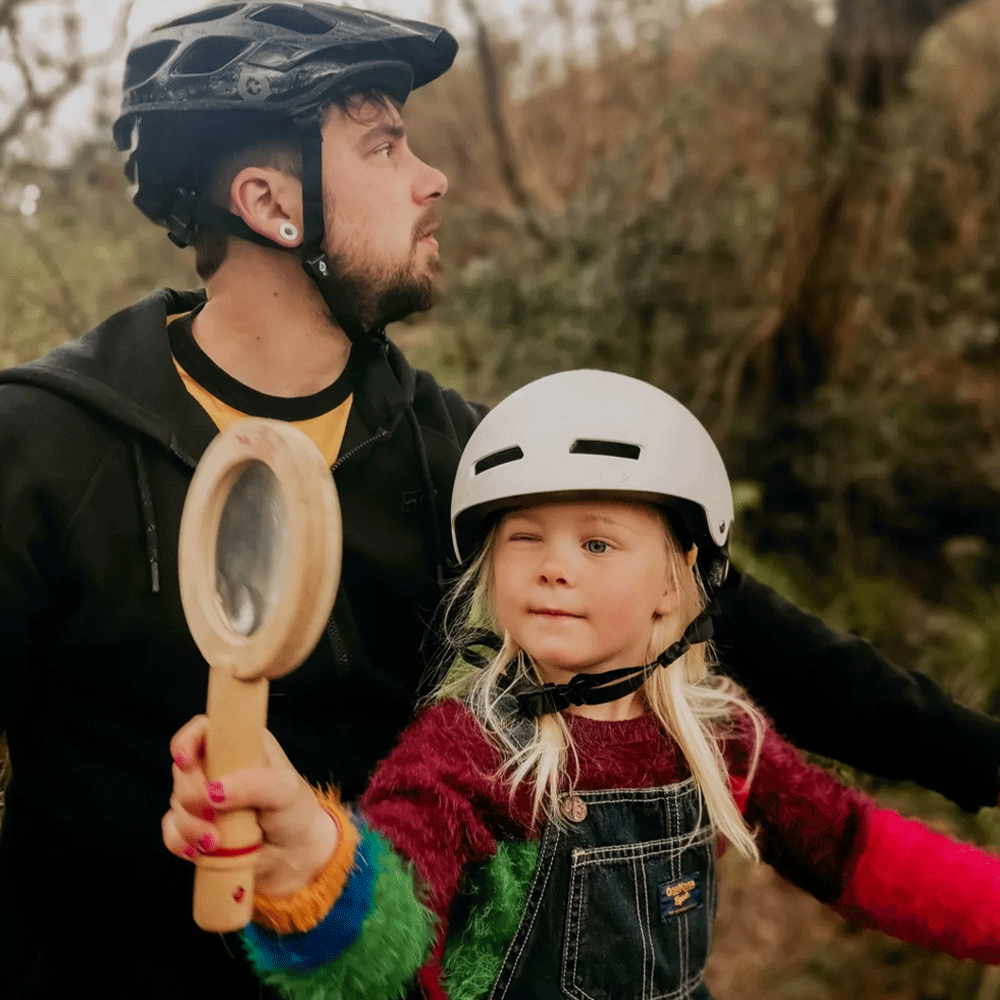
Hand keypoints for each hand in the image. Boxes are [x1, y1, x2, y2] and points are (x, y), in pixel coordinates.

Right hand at [162, 715, 339, 897]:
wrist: (295, 854)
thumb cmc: (294, 811)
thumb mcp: (285, 790)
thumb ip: (255, 784)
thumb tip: (214, 791)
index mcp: (240, 746)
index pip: (202, 729)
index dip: (187, 741)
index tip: (185, 761)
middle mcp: (217, 768)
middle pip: (182, 770)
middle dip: (191, 794)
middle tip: (213, 812)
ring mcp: (204, 799)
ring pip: (176, 804)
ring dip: (189, 825)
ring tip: (216, 842)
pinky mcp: (196, 829)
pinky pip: (172, 832)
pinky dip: (180, 842)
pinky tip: (199, 851)